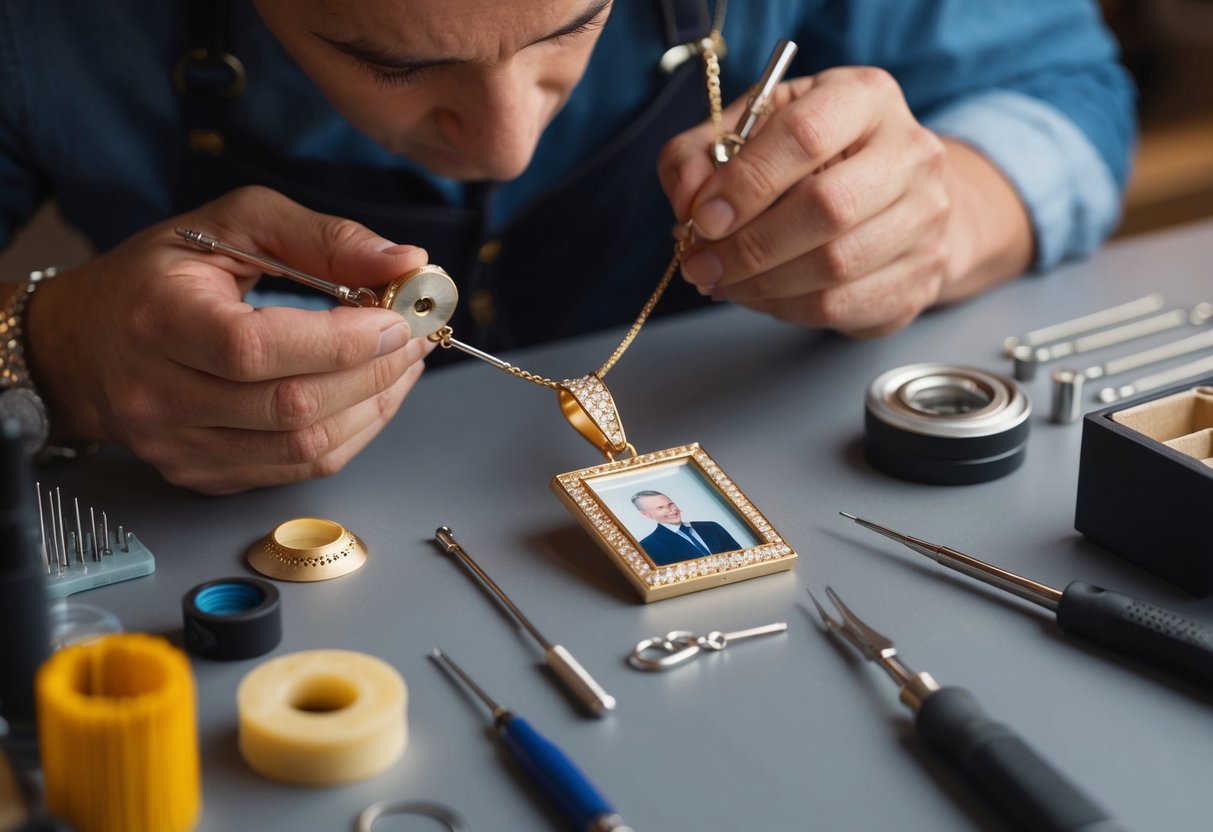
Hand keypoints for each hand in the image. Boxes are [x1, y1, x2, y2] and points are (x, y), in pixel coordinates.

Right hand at [24, 186, 434, 493]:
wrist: (82, 346)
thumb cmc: (162, 276)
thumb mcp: (233, 224)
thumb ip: (322, 238)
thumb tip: (406, 262)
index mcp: (159, 319)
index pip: (259, 348)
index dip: (342, 340)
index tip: (397, 318)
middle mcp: (158, 394)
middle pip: (292, 406)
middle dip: (375, 372)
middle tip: (415, 337)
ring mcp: (178, 446)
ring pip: (304, 448)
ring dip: (374, 407)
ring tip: (404, 365)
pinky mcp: (201, 476)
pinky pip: (297, 470)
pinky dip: (350, 434)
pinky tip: (371, 396)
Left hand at [659, 66, 1031, 336]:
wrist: (898, 196)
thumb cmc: (811, 157)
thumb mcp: (748, 131)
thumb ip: (699, 153)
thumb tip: (687, 198)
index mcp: (865, 97)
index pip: (805, 136)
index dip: (746, 183)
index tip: (702, 217)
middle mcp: (909, 153)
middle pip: (828, 208)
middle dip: (749, 246)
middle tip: (700, 263)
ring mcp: (925, 219)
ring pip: (835, 267)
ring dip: (761, 284)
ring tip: (720, 281)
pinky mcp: (919, 277)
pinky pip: (842, 306)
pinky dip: (785, 308)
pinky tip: (757, 296)